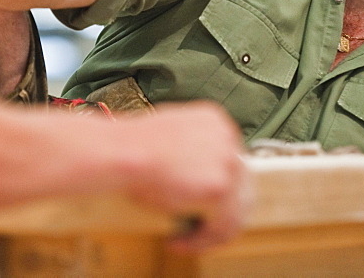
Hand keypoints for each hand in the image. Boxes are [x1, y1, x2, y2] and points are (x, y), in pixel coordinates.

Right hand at [123, 103, 249, 251]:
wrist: (124, 152)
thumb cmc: (132, 147)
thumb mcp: (170, 137)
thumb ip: (190, 151)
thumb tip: (193, 180)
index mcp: (217, 122)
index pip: (230, 164)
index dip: (215, 190)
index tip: (195, 206)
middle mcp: (229, 138)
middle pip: (239, 188)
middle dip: (217, 215)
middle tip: (196, 230)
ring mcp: (229, 163)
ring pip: (233, 212)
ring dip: (208, 232)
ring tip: (183, 240)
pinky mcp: (220, 189)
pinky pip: (220, 227)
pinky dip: (199, 240)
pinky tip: (178, 241)